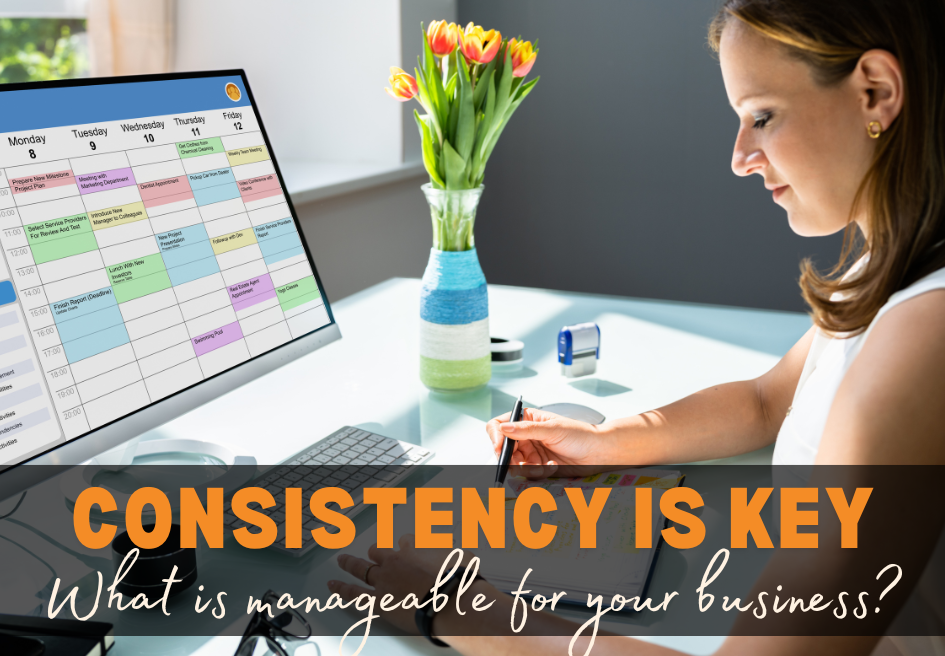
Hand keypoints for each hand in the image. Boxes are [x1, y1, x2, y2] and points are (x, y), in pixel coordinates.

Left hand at [329, 535, 495, 635]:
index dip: (405, 544)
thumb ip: (456, 555)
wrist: (449, 602)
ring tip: (341, 560)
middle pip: (379, 553)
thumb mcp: (462, 559)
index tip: (405, 545)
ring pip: (361, 569)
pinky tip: (332, 585)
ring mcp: (383, 582)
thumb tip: (462, 552)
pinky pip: (354, 594)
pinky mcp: (378, 602)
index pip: (405, 542)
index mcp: (413, 550)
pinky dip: (341, 588)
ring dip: (350, 564)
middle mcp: (395, 563)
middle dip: (374, 552)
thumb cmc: (457, 581)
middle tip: (370, 551)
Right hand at [486, 407, 620, 478]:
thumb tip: (504, 428)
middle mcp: (526, 435)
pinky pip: (527, 473)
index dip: (496, 437)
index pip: (499, 425)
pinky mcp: (538, 465)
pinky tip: (552, 466)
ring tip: (544, 466)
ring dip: (527, 468)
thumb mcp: (552, 429)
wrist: (598, 453)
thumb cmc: (580, 435)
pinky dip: (537, 472)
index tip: (500, 448)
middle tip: (523, 464)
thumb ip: (526, 429)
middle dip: (511, 459)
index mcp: (527, 419)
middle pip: (503, 448)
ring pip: (514, 463)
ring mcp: (531, 451)